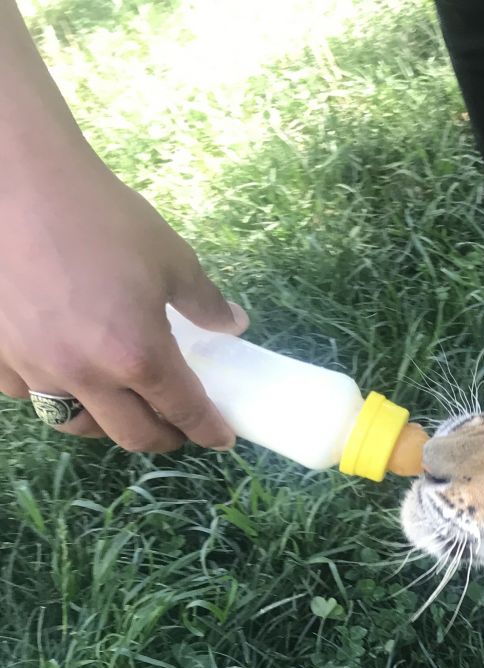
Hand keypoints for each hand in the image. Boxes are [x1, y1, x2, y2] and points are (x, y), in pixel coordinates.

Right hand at [0, 164, 247, 452]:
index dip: (207, 430)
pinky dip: (47, 392)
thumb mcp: (171, 258)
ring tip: (120, 409)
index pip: (182, 411)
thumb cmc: (100, 215)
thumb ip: (204, 301)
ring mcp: (34, 365)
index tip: (219, 438)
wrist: (15, 181)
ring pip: (73, 422)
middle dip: (162, 437)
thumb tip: (232, 323)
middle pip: (130, 434)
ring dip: (104, 425)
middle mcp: (85, 374)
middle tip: (176, 427)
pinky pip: (23, 391)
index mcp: (138, 357)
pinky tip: (60, 374)